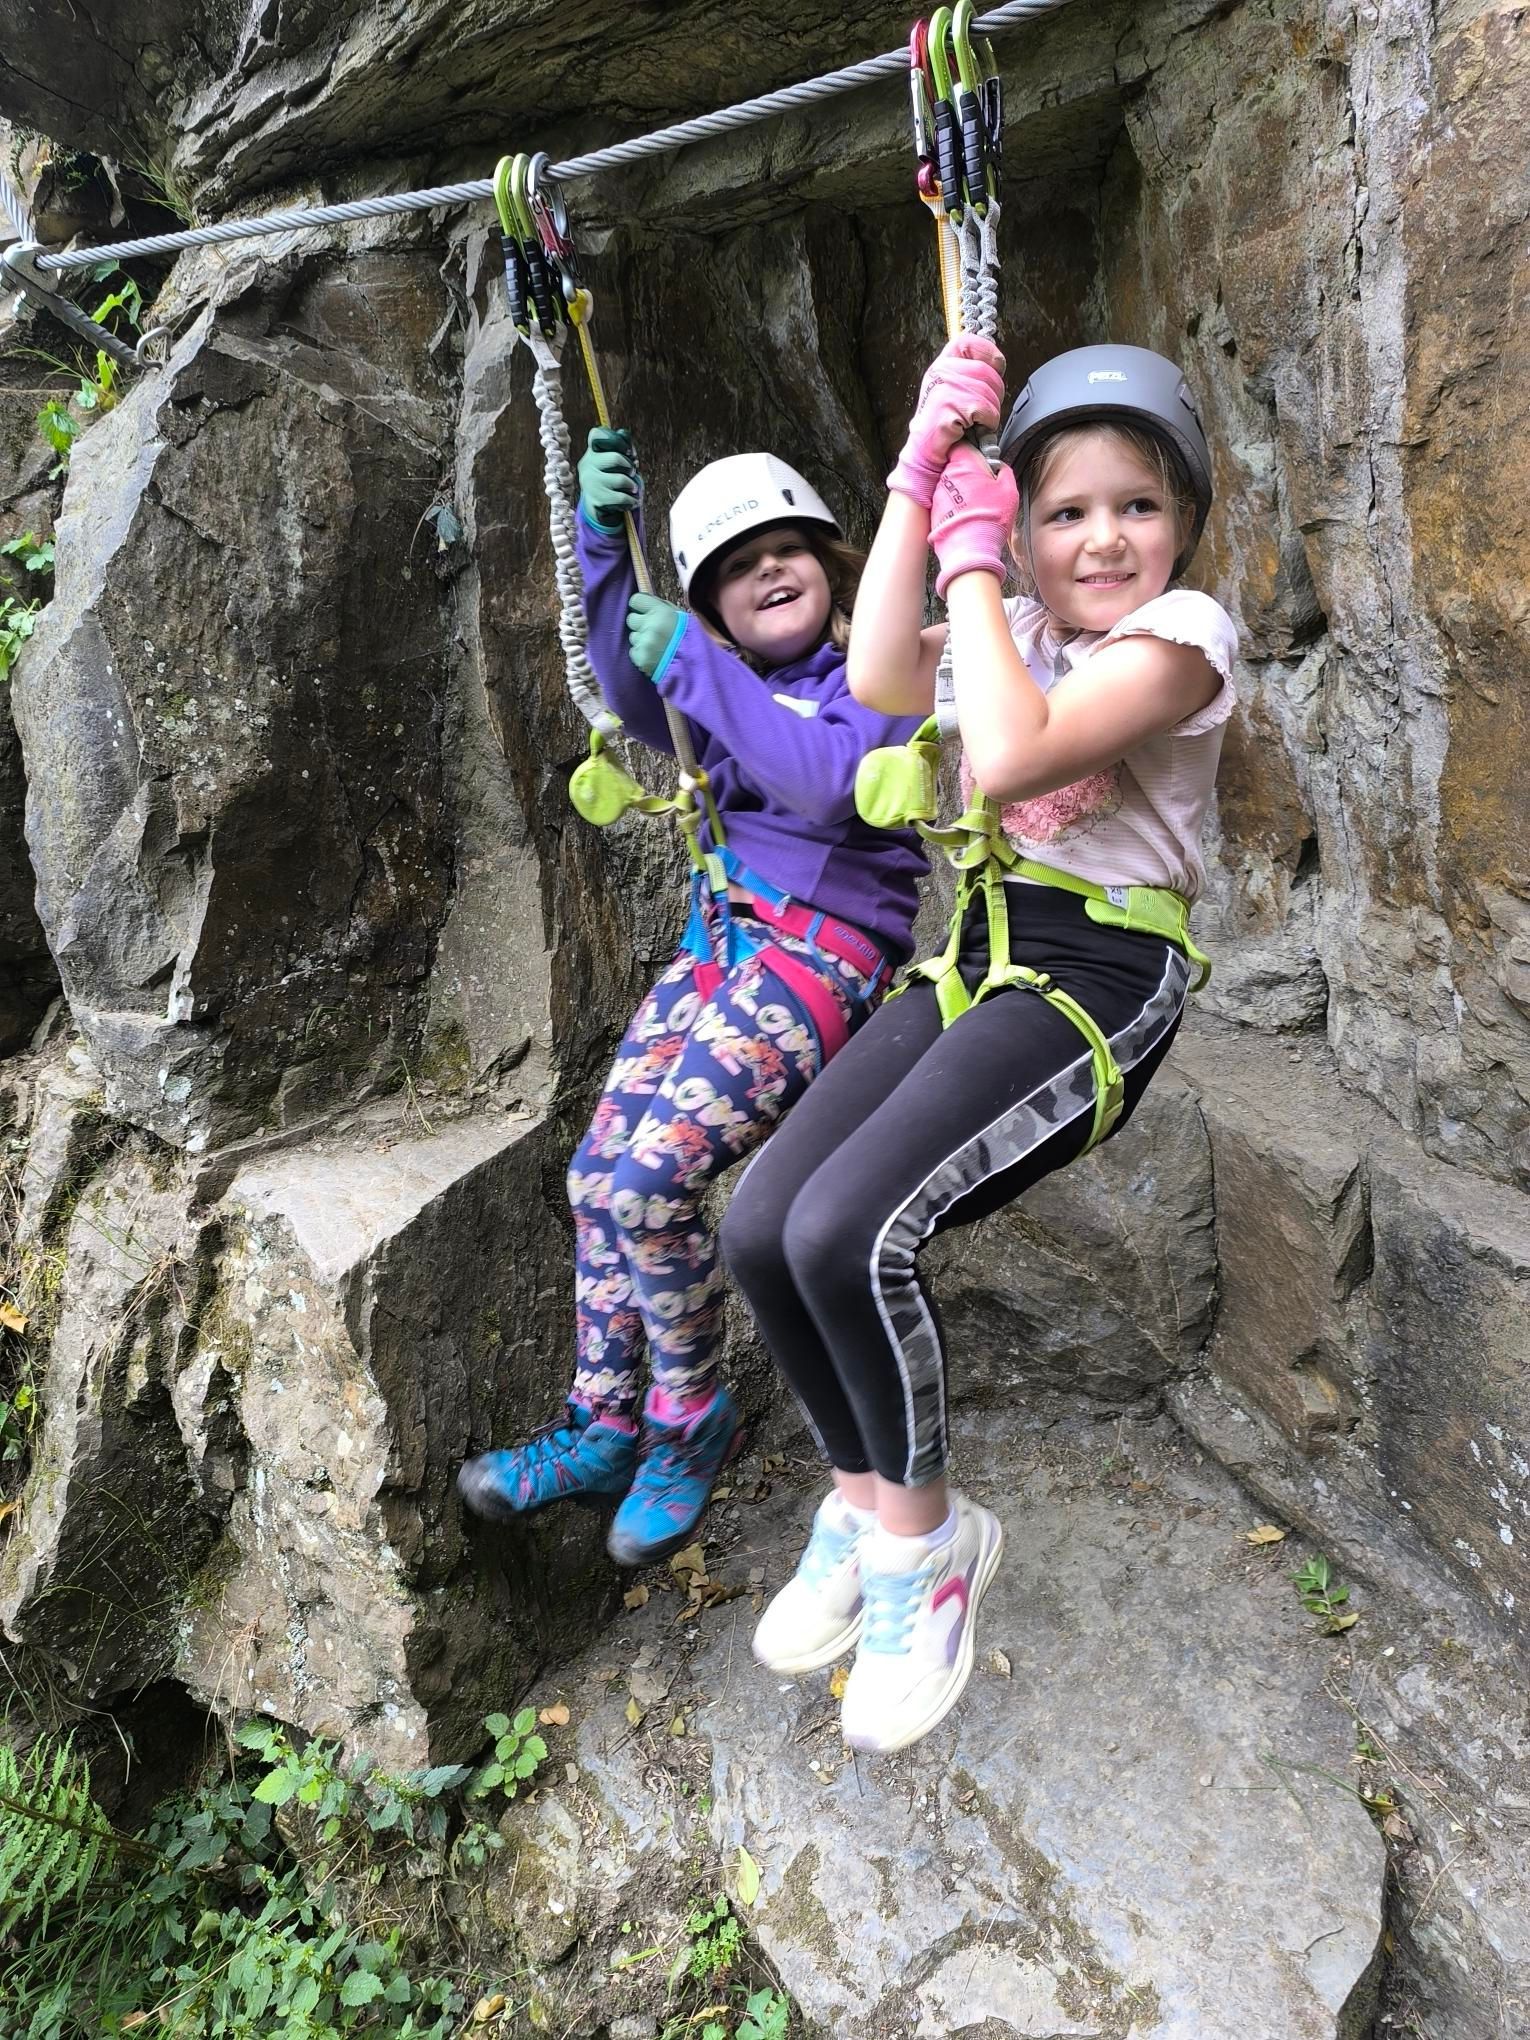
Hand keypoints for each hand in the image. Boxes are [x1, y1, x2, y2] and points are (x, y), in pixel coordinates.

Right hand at [578, 425, 640, 528]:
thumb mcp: (617, 458)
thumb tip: (625, 440)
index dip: (617, 440)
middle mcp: (587, 464)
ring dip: (633, 485)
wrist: (599, 504)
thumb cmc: (612, 476)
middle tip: (633, 472)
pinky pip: (621, 497)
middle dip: (630, 466)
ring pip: (620, 479)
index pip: (597, 434)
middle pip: (615, 458)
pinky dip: (632, 500)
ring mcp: (590, 482)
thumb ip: (622, 446)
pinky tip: (633, 501)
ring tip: (633, 488)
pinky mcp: (596, 499)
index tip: (628, 451)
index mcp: (592, 450)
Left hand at [625, 591, 685, 678]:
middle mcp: (650, 625)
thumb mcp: (680, 615)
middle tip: (652, 630)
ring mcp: (644, 643)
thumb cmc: (689, 638)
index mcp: (660, 612)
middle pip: (631, 619)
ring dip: (641, 639)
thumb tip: (646, 602)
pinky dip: (641, 653)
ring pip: (633, 636)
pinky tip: (654, 655)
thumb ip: (661, 607)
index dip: (639, 606)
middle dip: (640, 623)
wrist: (694, 665)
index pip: (635, 600)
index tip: (643, 610)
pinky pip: (633, 651)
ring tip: (657, 645)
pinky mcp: (640, 658)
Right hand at [887, 335, 1005, 508]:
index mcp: (943, 364)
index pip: (968, 342)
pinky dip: (987, 422)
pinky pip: (983, 409)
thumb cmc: (946, 423)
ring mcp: (942, 388)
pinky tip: (974, 429)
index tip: (996, 367)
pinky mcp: (947, 408)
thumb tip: (996, 361)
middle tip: (984, 410)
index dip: (988, 352)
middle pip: (987, 371)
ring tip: (978, 422)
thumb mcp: (957, 390)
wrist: (927, 452)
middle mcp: (940, 372)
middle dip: (995, 393)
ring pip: (988, 391)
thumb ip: (970, 373)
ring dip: (991, 411)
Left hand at [929, 440, 1018, 598]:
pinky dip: (953, 505)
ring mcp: (937, 494)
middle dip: (967, 472)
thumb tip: (999, 468)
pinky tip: (966, 516)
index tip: (981, 460)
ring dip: (960, 489)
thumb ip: (1004, 471)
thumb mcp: (1009, 490)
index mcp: (963, 464)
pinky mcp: (933, 511)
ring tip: (975, 504)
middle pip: (955, 465)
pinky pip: (944, 502)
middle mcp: (945, 476)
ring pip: (949, 484)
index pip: (962, 446)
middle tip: (982, 485)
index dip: (972, 451)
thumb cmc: (990, 518)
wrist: (971, 550)